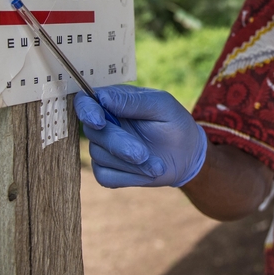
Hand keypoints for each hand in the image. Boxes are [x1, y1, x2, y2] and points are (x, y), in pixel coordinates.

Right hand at [74, 85, 206, 187]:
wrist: (187, 155)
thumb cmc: (174, 122)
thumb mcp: (162, 106)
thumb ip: (133, 101)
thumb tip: (103, 97)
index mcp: (114, 101)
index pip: (86, 102)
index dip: (87, 111)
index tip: (99, 122)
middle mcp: (104, 124)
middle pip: (94, 133)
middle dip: (120, 145)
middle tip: (143, 154)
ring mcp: (103, 148)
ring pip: (101, 157)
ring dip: (131, 164)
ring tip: (158, 165)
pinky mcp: (108, 170)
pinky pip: (106, 176)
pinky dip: (129, 177)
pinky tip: (148, 172)